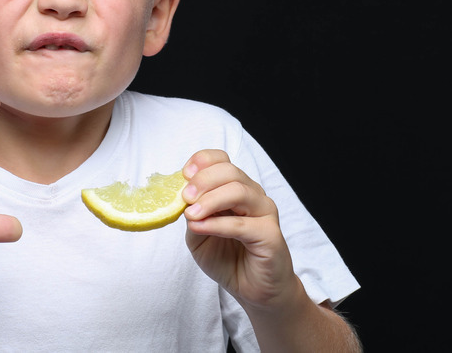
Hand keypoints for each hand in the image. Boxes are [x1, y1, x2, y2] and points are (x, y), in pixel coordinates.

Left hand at [182, 150, 297, 309]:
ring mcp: (264, 213)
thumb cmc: (229, 260)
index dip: (203, 161)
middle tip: (185, 196)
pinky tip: (200, 227)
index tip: (184, 173)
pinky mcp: (270, 234)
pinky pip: (242, 224)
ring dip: (210, 200)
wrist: (255, 292)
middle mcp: (253, 196)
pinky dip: (217, 224)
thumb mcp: (199, 236)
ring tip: (192, 213)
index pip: (222, 161)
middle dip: (203, 180)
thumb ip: (192, 216)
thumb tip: (181, 200)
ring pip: (239, 191)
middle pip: (230, 172)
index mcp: (236, 190)